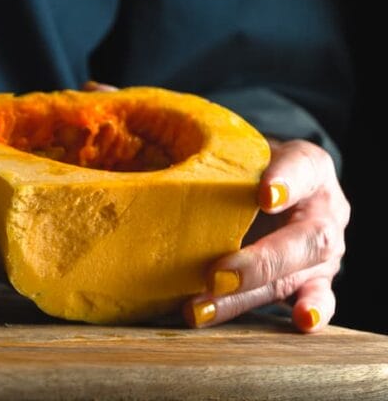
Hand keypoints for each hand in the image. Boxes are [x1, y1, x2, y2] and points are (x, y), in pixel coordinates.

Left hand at [80, 82, 349, 331]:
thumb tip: (92, 92)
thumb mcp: (210, 137)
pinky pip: (321, 298)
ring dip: (249, 295)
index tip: (263, 195)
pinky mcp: (316, 279)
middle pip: (305, 235)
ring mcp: (322, 249)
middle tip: (216, 271)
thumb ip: (162, 118)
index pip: (302, 166)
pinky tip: (296, 322)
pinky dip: (312, 310)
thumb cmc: (234, 162)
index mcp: (302, 164)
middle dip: (261, 258)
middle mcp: (321, 207)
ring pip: (298, 275)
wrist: (274, 189)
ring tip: (200, 307)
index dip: (287, 180)